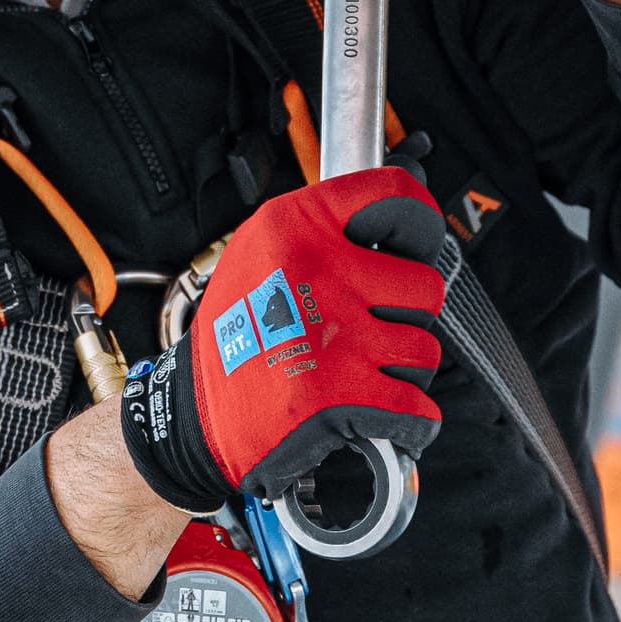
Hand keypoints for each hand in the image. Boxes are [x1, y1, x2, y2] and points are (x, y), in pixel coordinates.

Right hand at [119, 168, 448, 512]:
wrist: (196, 413)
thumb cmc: (233, 332)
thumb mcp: (257, 250)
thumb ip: (320, 230)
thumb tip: (392, 231)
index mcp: (296, 225)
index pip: (397, 198)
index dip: (420, 224)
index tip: (418, 243)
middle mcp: (318, 272)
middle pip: (424, 287)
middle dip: (408, 314)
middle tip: (375, 327)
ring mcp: (332, 335)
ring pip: (423, 351)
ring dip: (403, 370)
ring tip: (365, 371)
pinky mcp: (338, 396)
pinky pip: (417, 410)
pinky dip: (412, 423)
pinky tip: (387, 415)